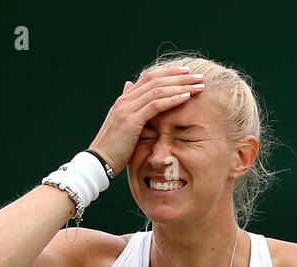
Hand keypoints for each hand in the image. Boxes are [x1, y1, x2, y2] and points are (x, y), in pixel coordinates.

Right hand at [87, 65, 205, 175]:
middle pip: (156, 79)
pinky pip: (155, 105)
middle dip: (179, 76)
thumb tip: (129, 86)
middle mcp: (125, 100)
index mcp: (124, 100)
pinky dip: (172, 99)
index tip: (186, 72)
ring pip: (158, 89)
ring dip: (181, 86)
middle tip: (198, 75)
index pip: (149, 78)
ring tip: (198, 85)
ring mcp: (127, 109)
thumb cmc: (112, 149)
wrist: (98, 163)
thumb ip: (128, 106)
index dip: (169, 73)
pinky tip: (186, 97)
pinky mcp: (131, 121)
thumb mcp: (120, 124)